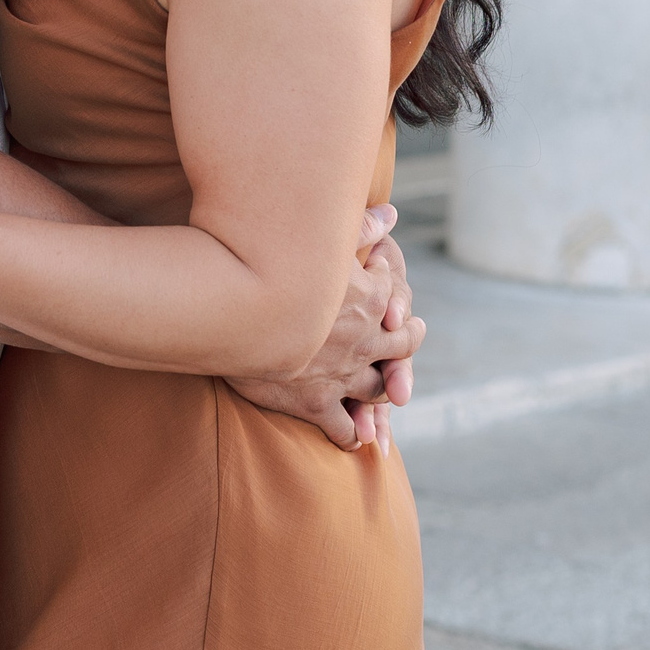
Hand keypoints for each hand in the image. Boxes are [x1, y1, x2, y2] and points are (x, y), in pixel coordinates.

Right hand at [225, 204, 425, 450]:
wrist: (239, 313)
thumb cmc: (277, 267)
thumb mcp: (323, 241)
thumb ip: (360, 227)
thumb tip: (392, 212)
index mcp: (371, 298)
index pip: (393, 294)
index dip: (393, 291)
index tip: (391, 292)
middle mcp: (366, 341)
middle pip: (401, 345)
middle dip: (407, 339)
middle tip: (410, 333)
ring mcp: (344, 376)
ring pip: (379, 390)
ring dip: (387, 390)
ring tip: (393, 391)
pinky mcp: (316, 404)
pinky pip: (344, 427)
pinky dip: (353, 433)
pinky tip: (356, 436)